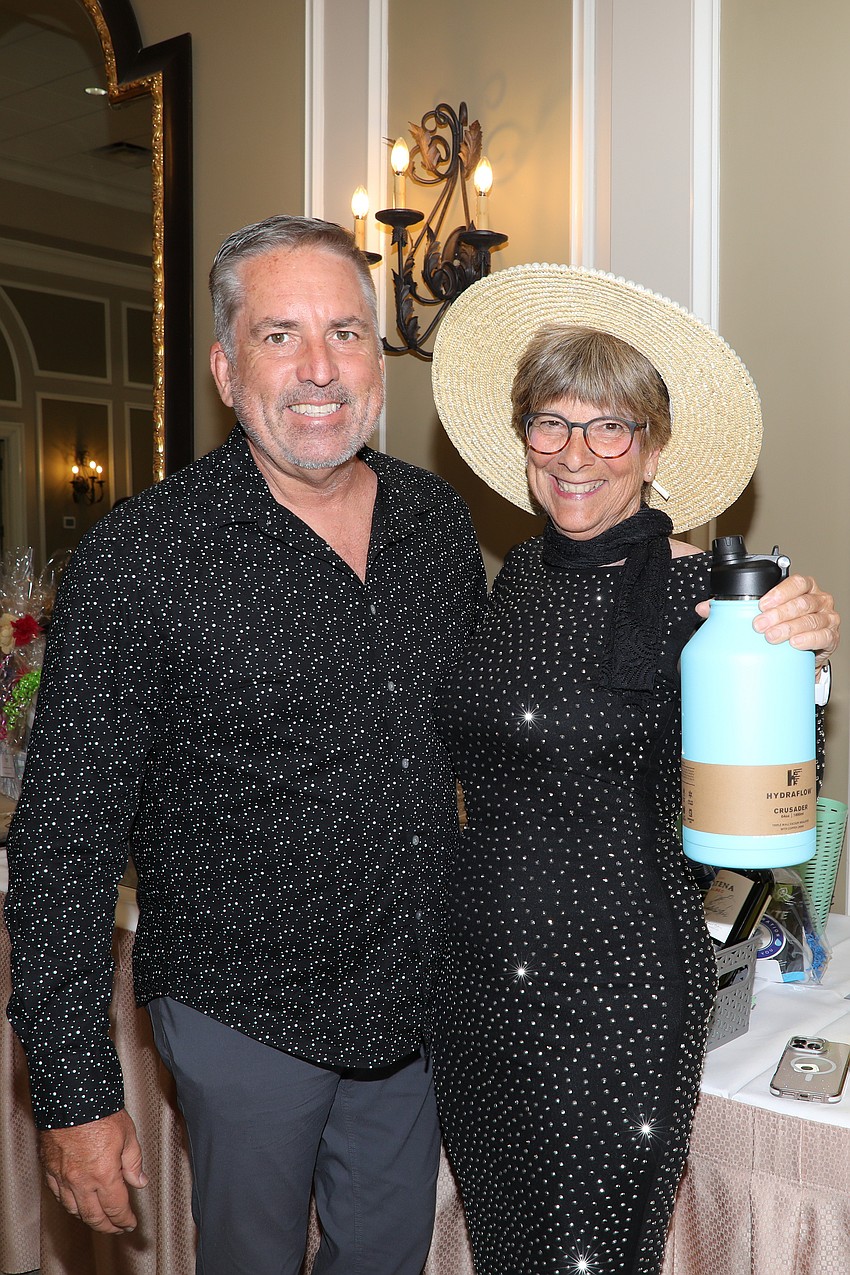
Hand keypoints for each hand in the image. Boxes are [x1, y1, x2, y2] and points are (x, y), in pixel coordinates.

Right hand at [39, 1108, 147, 1232]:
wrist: (71, 1096)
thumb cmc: (99, 1110)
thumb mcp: (128, 1134)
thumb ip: (134, 1162)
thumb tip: (139, 1180)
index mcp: (104, 1174)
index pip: (116, 1208)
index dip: (125, 1219)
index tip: (130, 1222)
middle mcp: (81, 1181)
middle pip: (94, 1216)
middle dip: (108, 1226)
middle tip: (117, 1227)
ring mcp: (63, 1177)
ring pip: (75, 1210)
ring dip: (88, 1218)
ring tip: (99, 1219)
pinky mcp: (50, 1170)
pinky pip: (59, 1196)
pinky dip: (70, 1205)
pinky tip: (76, 1203)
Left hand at [696, 574, 839, 669]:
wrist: (804, 651)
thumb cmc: (782, 624)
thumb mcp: (762, 613)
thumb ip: (734, 608)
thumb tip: (704, 608)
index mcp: (802, 587)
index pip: (796, 582)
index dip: (779, 592)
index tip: (761, 604)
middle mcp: (818, 599)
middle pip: (802, 602)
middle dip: (779, 613)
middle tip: (759, 625)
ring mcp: (827, 617)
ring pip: (811, 619)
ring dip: (789, 628)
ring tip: (771, 637)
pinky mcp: (831, 636)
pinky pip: (824, 635)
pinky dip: (809, 639)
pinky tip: (795, 644)